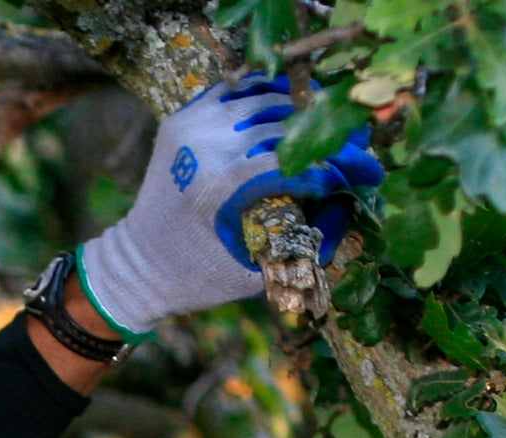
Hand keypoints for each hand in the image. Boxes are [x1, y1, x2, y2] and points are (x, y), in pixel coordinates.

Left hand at [71, 74, 381, 340]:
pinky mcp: (183, 118)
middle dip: (328, 136)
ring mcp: (191, 126)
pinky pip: (236, 91)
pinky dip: (268, 95)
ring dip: (304, 110)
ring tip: (332, 127)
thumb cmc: (197, 277)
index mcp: (218, 185)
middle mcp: (204, 146)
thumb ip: (303, 242)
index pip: (296, 160)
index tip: (368, 174)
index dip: (338, 166)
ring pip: (265, 98)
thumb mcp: (253, 272)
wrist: (137, 265)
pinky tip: (294, 109)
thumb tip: (352, 207)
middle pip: (285, 124)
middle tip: (358, 147)